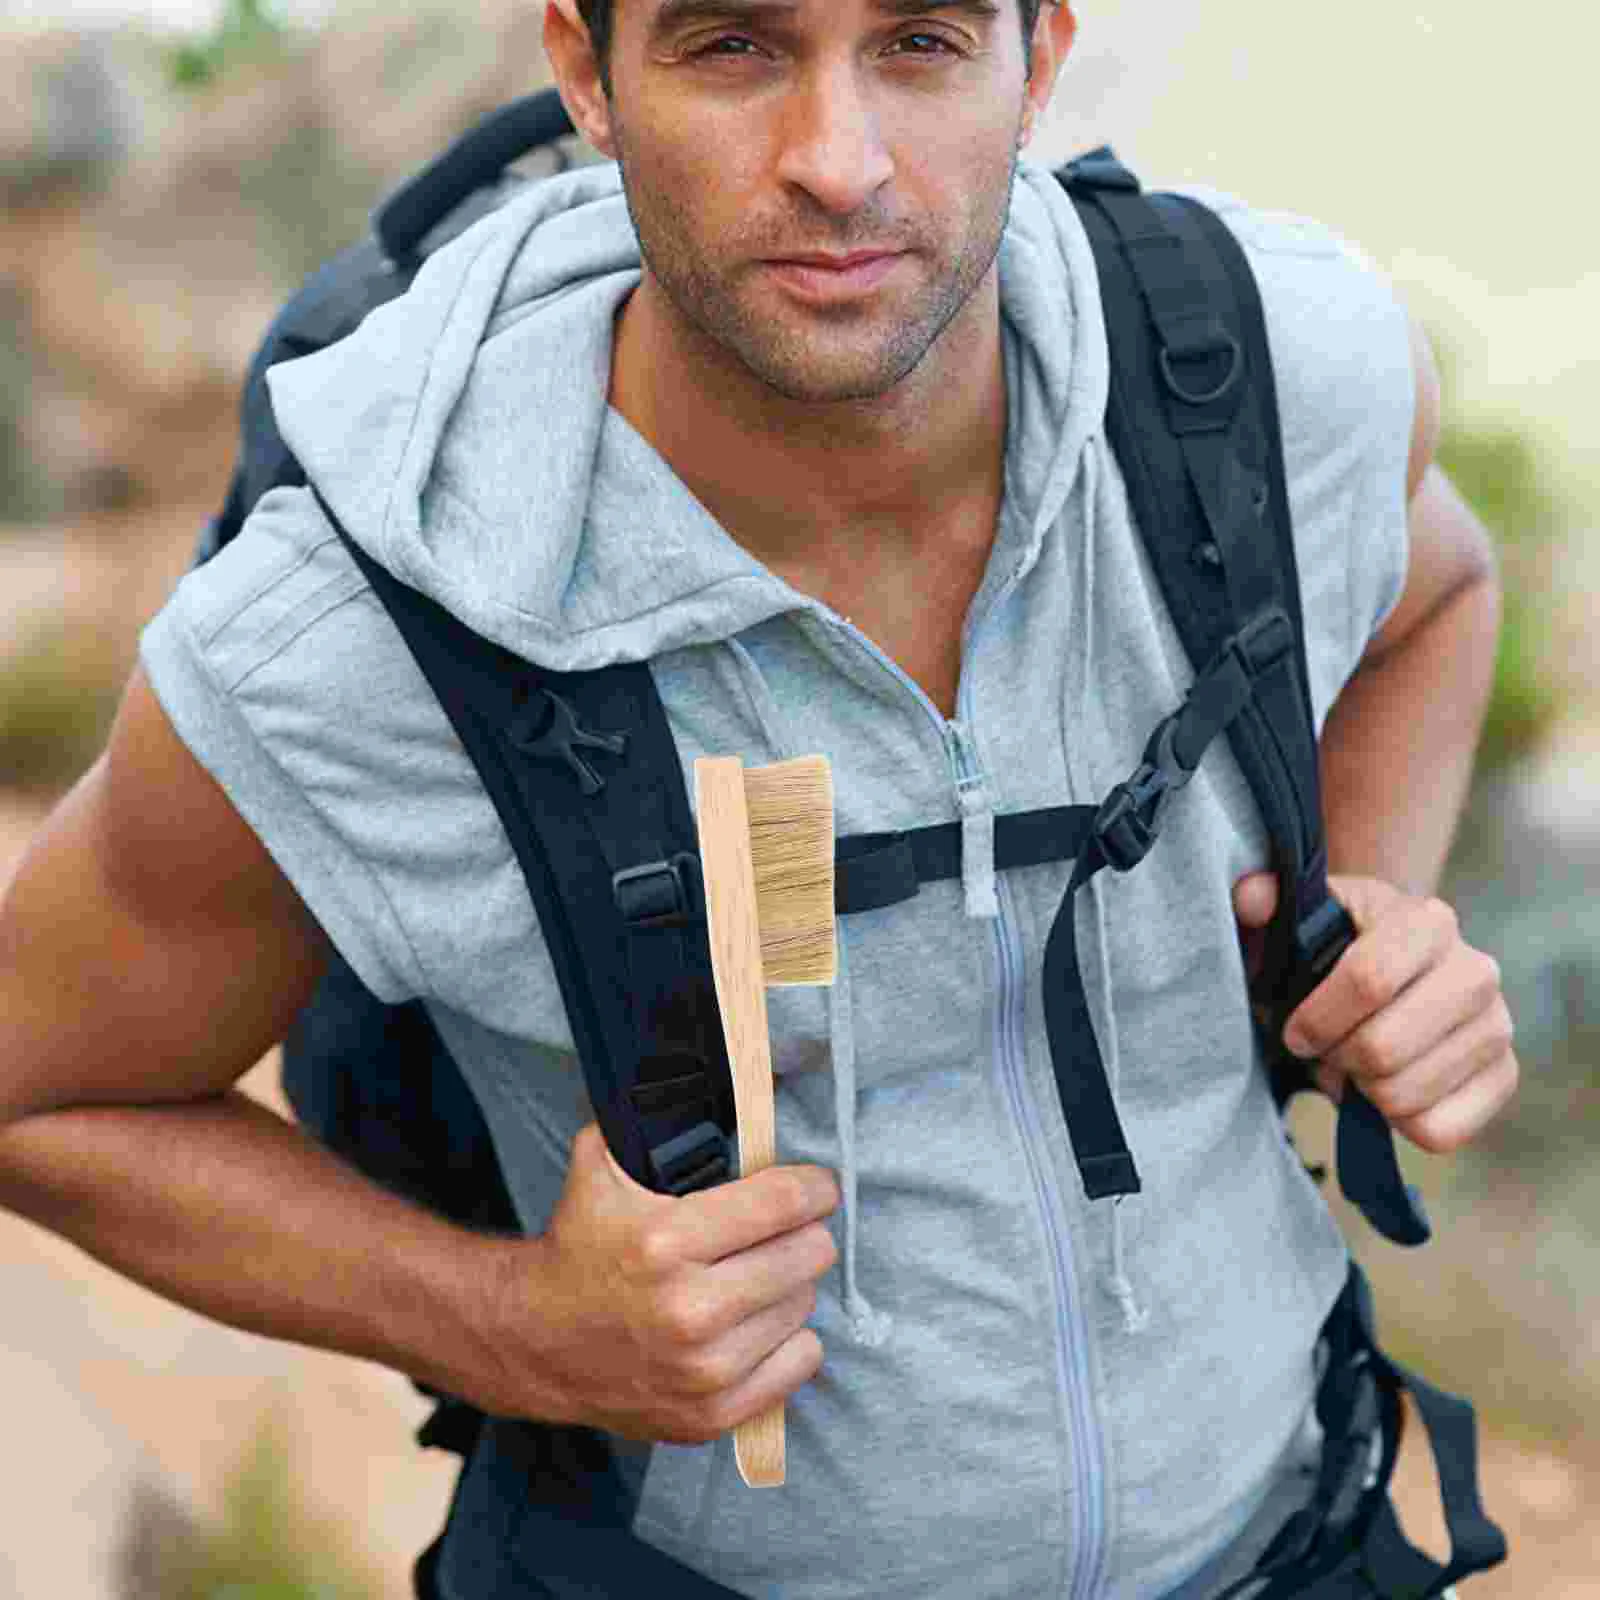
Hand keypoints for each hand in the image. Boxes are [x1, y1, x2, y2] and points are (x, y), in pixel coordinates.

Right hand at [492, 1122, 839, 1443]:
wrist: (534, 1341)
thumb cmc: (579, 1244)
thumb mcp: (600, 1165)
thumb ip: (649, 1120)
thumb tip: (722, 1077)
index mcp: (664, 1241)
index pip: (785, 1202)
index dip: (813, 1187)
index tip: (817, 1186)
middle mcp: (689, 1310)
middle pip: (808, 1254)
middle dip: (802, 1234)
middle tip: (784, 1230)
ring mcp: (703, 1370)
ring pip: (805, 1306)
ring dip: (789, 1286)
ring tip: (756, 1275)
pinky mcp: (711, 1414)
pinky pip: (800, 1362)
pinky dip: (788, 1340)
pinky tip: (757, 1323)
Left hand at [1233, 872, 1518, 1153]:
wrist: (1393, 972)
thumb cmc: (1334, 947)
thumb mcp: (1298, 917)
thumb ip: (1261, 903)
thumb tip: (1248, 899)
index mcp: (1428, 921)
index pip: (1369, 980)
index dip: (1317, 1018)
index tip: (1294, 1030)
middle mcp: (1477, 971)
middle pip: (1383, 1048)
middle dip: (1336, 1057)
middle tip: (1328, 1047)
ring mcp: (1497, 1027)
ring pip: (1404, 1095)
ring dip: (1362, 1089)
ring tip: (1358, 1061)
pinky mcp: (1504, 1077)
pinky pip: (1439, 1131)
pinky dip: (1397, 1121)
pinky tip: (1388, 1087)